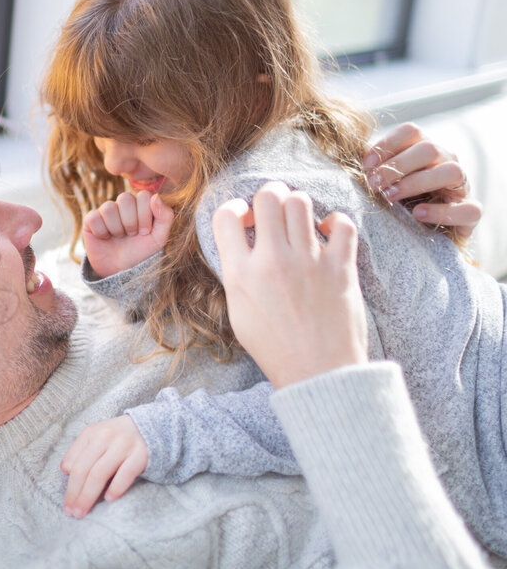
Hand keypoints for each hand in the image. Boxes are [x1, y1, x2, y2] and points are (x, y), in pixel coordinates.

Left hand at [60, 415, 148, 516]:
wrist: (149, 427)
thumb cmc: (116, 437)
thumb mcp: (96, 438)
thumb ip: (79, 451)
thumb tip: (66, 469)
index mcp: (91, 433)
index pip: (74, 462)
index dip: (69, 486)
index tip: (66, 504)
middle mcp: (105, 437)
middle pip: (84, 469)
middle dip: (75, 494)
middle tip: (71, 513)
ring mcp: (123, 446)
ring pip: (100, 473)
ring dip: (89, 495)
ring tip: (83, 512)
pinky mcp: (140, 455)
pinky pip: (126, 473)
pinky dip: (116, 487)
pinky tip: (109, 499)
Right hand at [82, 191, 173, 276]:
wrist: (122, 270)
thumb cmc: (141, 252)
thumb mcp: (159, 238)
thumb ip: (165, 216)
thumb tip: (156, 196)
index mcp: (141, 205)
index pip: (143, 196)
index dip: (145, 215)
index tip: (145, 232)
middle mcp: (123, 205)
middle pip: (125, 198)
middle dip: (130, 222)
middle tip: (131, 235)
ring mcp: (106, 211)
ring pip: (109, 208)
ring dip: (116, 228)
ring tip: (118, 237)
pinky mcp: (91, 220)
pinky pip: (94, 217)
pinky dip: (101, 232)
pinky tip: (104, 238)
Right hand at [211, 182, 367, 388]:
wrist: (319, 373)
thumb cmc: (276, 348)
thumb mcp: (238, 312)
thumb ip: (237, 275)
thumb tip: (242, 245)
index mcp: (241, 274)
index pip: (226, 216)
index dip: (233, 209)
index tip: (243, 218)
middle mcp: (273, 262)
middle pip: (268, 197)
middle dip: (269, 195)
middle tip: (274, 207)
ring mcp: (309, 262)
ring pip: (301, 202)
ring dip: (298, 204)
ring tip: (300, 220)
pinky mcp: (340, 267)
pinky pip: (342, 224)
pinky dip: (335, 222)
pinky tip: (328, 234)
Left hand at [364, 123, 480, 237]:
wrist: (420, 233)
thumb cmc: (396, 200)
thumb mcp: (381, 180)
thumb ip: (369, 167)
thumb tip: (343, 157)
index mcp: (423, 149)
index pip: (412, 131)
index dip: (387, 144)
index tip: (365, 165)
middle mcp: (446, 161)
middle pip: (429, 149)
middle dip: (397, 166)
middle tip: (373, 184)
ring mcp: (462, 186)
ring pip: (451, 171)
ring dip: (417, 183)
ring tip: (390, 197)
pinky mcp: (471, 211)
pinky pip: (467, 208)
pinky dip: (442, 211)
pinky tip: (418, 214)